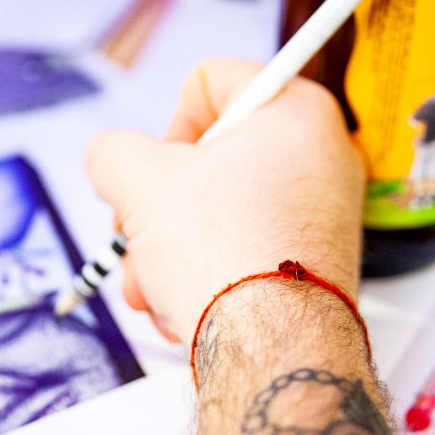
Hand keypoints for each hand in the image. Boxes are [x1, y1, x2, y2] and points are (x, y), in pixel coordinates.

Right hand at [86, 57, 365, 342]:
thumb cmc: (226, 257)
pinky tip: (184, 309)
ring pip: (218, 217)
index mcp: (295, 112)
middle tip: (140, 239)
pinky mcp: (312, 268)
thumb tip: (113, 161)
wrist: (273, 351)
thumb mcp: (138, 182)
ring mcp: (321, 218)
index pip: (210, 84)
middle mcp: (322, 159)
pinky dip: (206, 279)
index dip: (167, 126)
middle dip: (158, 211)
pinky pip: (243, 255)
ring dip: (169, 253)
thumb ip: (112, 153)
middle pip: (208, 162)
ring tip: (153, 289)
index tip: (159, 172)